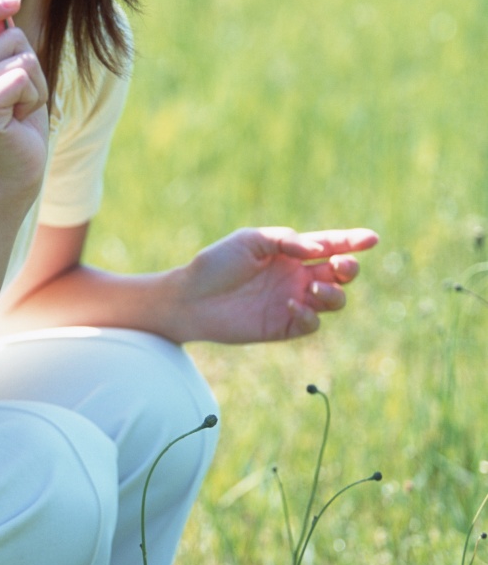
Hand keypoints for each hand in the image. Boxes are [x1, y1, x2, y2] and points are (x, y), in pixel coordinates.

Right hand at [0, 0, 48, 196]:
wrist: (16, 172)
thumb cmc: (17, 122)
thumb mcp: (12, 73)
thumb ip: (1, 40)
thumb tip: (0, 0)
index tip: (13, 2)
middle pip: (11, 35)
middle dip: (31, 65)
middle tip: (18, 100)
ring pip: (22, 58)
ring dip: (35, 85)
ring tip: (19, 110)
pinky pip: (21, 77)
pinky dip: (33, 97)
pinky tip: (20, 119)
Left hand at [172, 226, 378, 343]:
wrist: (191, 297)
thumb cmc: (217, 263)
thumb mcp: (251, 240)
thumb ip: (286, 241)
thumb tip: (319, 249)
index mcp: (292, 252)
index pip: (330, 245)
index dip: (353, 241)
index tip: (372, 238)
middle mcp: (298, 276)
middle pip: (341, 273)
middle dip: (349, 268)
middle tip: (341, 264)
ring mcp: (294, 301)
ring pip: (334, 300)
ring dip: (334, 293)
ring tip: (313, 288)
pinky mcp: (284, 326)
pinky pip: (312, 323)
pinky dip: (310, 314)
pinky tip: (291, 304)